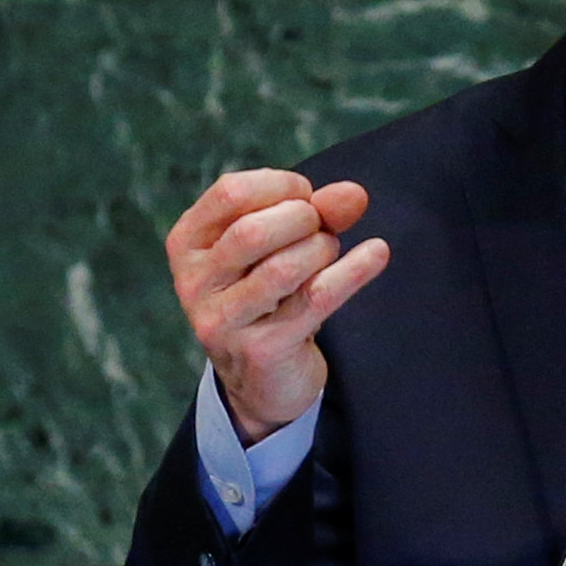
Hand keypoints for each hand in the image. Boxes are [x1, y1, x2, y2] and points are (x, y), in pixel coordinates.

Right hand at [165, 170, 389, 442]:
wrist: (263, 380)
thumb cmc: (269, 297)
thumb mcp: (280, 247)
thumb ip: (313, 213)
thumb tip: (354, 194)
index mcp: (188, 244)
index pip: (230, 193)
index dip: (280, 185)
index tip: (307, 197)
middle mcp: (195, 284)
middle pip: (253, 231)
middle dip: (303, 219)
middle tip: (321, 230)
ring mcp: (223, 322)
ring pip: (282, 268)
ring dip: (322, 249)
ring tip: (330, 251)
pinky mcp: (261, 351)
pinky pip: (317, 300)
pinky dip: (354, 271)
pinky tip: (377, 254)